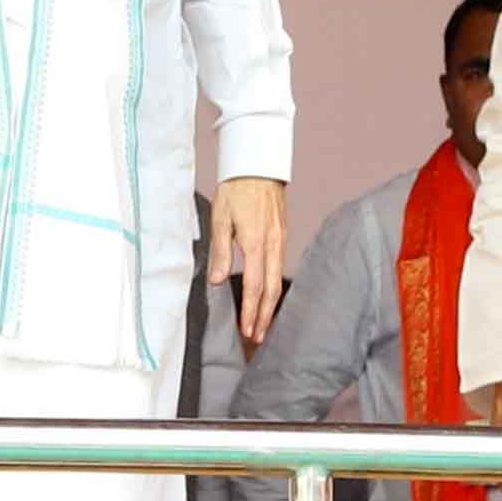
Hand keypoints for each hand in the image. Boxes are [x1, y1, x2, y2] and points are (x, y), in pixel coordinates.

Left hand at [212, 177, 287, 349]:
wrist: (258, 163)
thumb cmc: (236, 188)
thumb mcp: (221, 217)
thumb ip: (221, 251)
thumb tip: (218, 281)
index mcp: (256, 242)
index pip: (255, 285)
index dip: (252, 311)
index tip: (248, 331)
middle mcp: (273, 244)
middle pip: (271, 289)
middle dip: (264, 316)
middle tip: (257, 338)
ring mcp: (281, 239)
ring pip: (278, 279)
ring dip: (271, 305)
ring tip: (264, 323)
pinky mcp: (282, 234)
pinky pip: (280, 266)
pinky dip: (275, 286)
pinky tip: (270, 295)